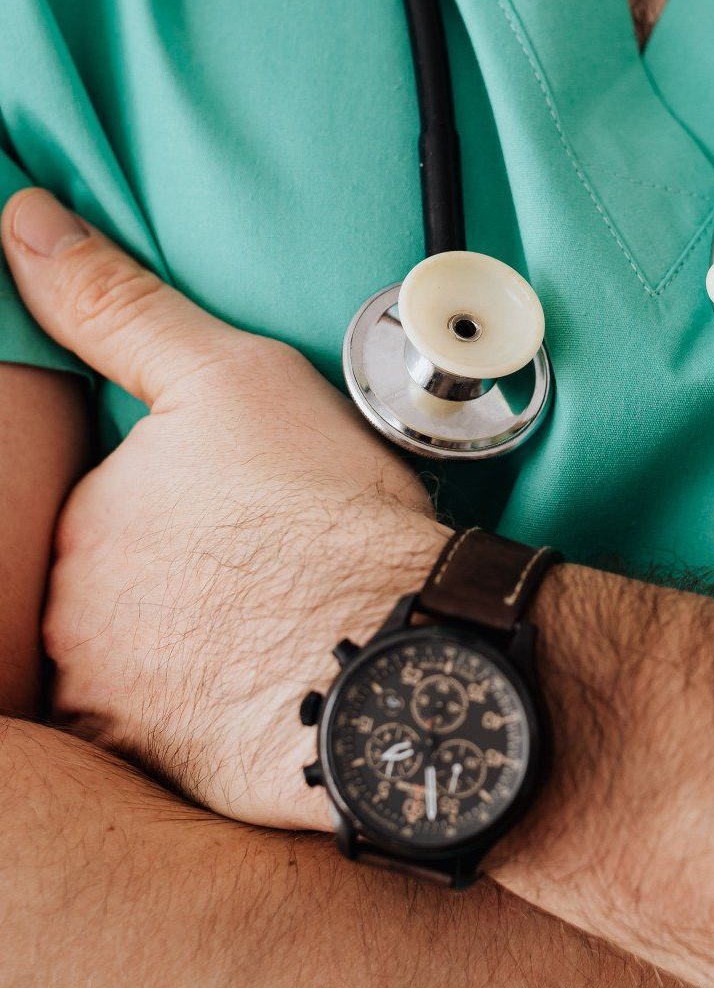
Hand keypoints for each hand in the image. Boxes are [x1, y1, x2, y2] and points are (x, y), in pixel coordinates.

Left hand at [2, 189, 448, 828]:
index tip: (258, 518)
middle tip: (273, 577)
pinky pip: (164, 734)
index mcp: (90, 516)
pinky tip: (266, 690)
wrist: (403, 649)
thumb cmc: (331, 515)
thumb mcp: (232, 377)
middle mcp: (74, 612)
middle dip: (184, 582)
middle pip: (119, 590)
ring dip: (193, 649)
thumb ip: (118, 306)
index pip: (115, 508)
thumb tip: (23, 222)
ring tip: (280, 633)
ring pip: (139, 663)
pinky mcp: (157, 766)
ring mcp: (111, 697)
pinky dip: (204, 714)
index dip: (194, 509)